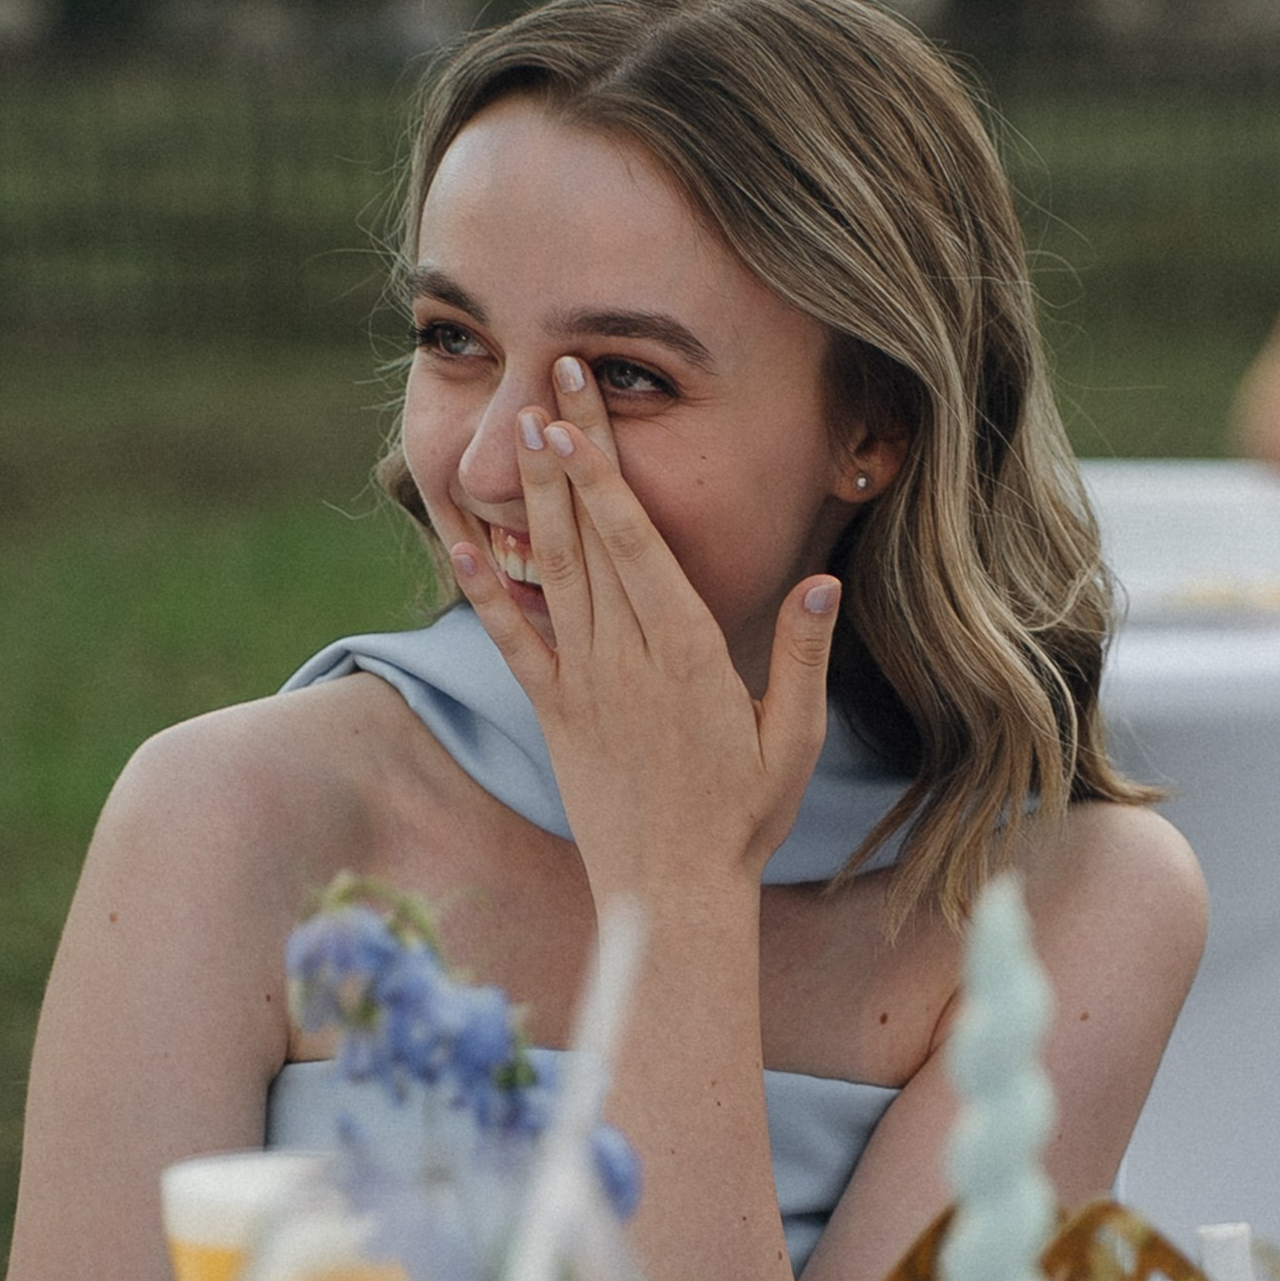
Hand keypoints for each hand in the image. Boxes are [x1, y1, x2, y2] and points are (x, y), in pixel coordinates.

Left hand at [450, 371, 838, 908]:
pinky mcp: (554, 715)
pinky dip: (482, 590)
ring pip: (552, 574)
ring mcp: (584, 685)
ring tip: (514, 431)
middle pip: (590, 539)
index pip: (638, 543)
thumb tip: (824, 583)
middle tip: (547, 384)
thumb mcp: (792, 740)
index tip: (582, 413)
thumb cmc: (743, 820)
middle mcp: (628, 659)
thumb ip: (802, 658)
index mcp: (689, 654)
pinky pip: (512, 641)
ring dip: (530, 501)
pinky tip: (456, 540)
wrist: (671, 895)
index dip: (604, 472)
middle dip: (566, 458)